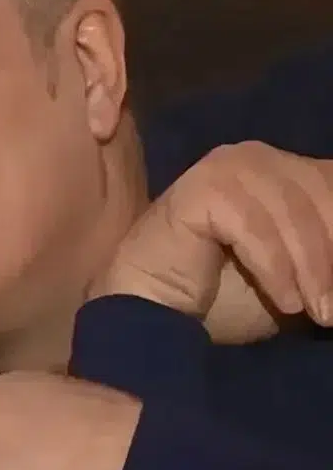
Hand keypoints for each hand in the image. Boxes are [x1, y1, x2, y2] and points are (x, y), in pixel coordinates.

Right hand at [96, 142, 332, 339]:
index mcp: (282, 169)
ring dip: (311, 266)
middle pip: (324, 191)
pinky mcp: (200, 187)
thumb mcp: (299, 274)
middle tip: (331, 309)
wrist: (155, 312)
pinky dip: (274, 266)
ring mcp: (225, 167)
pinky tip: (284, 300)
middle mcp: (256, 157)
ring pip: (293, 209)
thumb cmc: (227, 297)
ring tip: (315, 312)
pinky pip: (254, 224)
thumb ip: (327, 254)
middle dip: (332, 253)